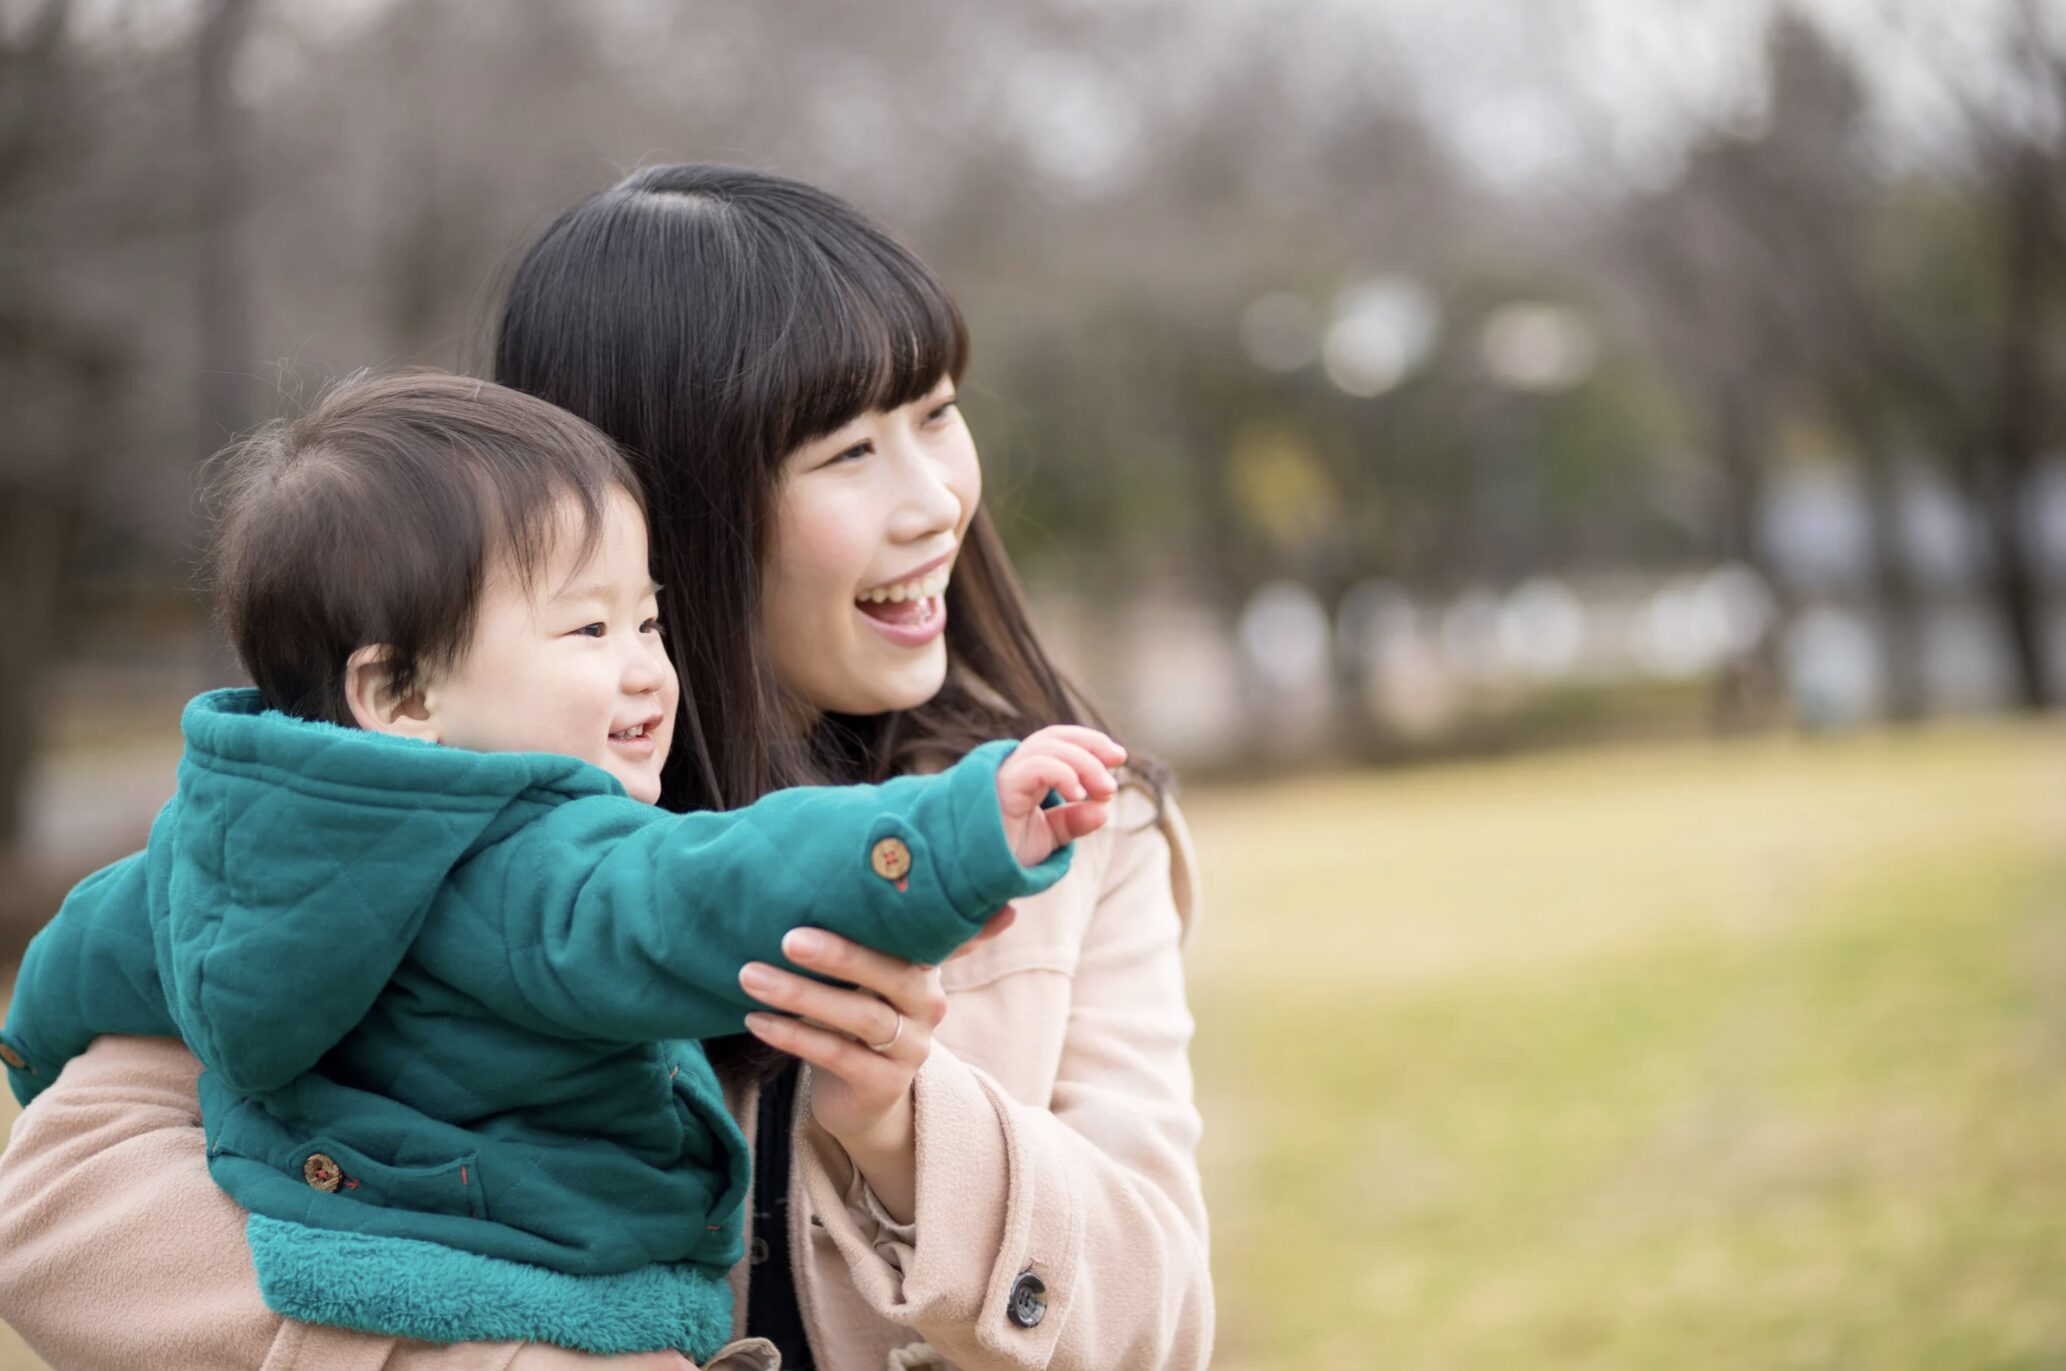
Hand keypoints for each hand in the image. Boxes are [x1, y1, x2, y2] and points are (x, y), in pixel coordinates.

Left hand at [737, 906, 1017, 1221]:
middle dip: (840, 954)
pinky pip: (838, 1055)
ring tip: (751, 976)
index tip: (850, 886)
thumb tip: (806, 865)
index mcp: (925, 963)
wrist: (860, 1096)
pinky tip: (756, 1020)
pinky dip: (794, 1036)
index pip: (916, 931)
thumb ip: (857, 930)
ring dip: (802, 995)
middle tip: (787, 937)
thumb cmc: (851, 1014)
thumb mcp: (861, 972)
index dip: (892, 912)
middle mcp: (929, 1002)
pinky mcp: (885, 1084)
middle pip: (892, 973)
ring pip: (861, 1016)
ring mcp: (912, 1046)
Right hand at [995, 724, 1125, 865]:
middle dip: (1091, 743)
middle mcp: (1013, 769)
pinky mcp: (1002, 787)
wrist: (975, 875)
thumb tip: (1103, 812)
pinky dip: (1064, 774)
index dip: (1089, 743)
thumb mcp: (1046, 838)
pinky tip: (1080, 795)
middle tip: (1119, 760)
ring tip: (1106, 790)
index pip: (1057, 742)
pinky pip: (1037, 766)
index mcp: (1025, 774)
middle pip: (1054, 737)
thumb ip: (1071, 823)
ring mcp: (1005, 776)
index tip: (1118, 759)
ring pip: (1048, 748)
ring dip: (1085, 764)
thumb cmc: (1002, 855)